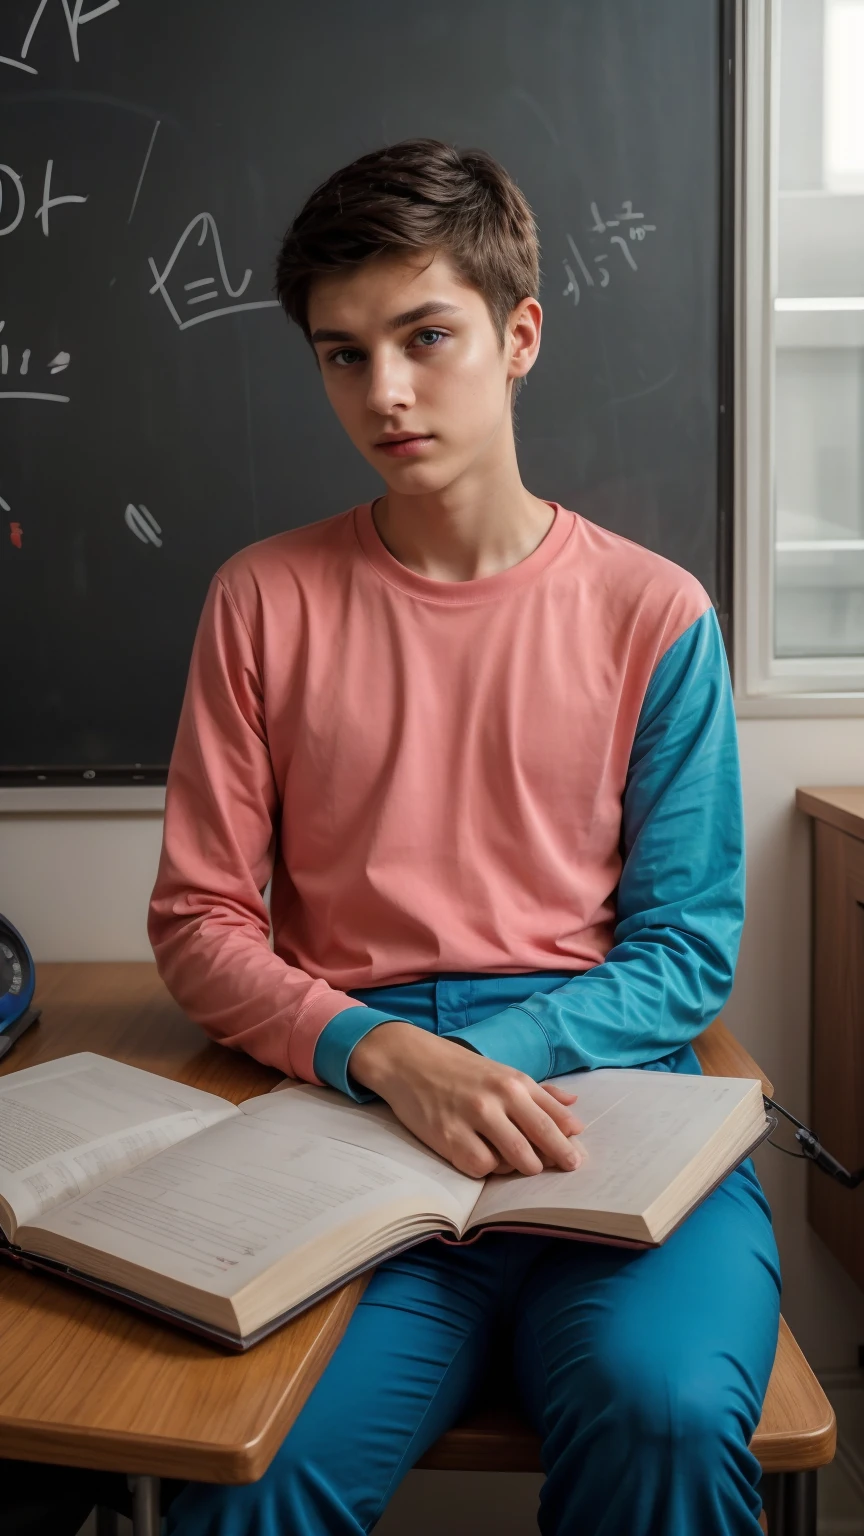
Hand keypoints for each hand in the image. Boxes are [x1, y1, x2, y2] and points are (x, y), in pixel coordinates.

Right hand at [348, 1021, 583, 1178]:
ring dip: (522, 1167)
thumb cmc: (457, 1068)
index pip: (554, 1117)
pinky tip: (482, 1157)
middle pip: (542, 1139)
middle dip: (557, 1159)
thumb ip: (539, 1092)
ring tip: (518, 1163)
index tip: (576, 1158)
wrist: (407, 1060)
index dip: (568, 1141)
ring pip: (516, 1159)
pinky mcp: (449, 1137)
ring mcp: (473, 1118)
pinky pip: (482, 1167)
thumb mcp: (501, 1071)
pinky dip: (487, 1168)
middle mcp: (498, 1097)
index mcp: (514, 1081)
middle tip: (562, 1168)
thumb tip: (574, 1107)